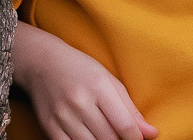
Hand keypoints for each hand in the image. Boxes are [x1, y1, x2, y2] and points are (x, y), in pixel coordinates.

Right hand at [14, 21, 157, 139]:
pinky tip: (88, 138)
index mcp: (98, 86)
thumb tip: (152, 134)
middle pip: (109, 139)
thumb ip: (130, 109)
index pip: (125, 125)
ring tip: (103, 135)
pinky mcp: (49, 125)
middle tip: (119, 135)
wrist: (40, 61)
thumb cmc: (80, 69)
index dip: (136, 139)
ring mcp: (62, 114)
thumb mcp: (108, 80)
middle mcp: (79, 101)